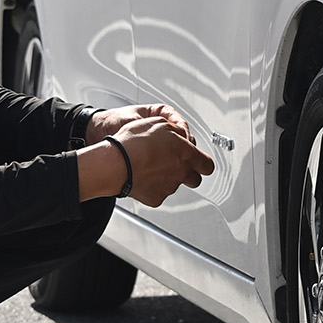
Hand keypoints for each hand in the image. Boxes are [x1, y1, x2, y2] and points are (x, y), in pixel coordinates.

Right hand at [75, 109, 214, 205]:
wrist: (115, 164)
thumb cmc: (134, 143)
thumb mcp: (159, 123)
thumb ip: (176, 131)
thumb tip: (181, 135)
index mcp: (186, 154)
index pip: (207, 164)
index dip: (204, 162)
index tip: (201, 161)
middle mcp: (181, 173)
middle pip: (195, 178)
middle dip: (188, 172)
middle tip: (174, 163)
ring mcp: (169, 187)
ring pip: (175, 184)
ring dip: (167, 177)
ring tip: (150, 166)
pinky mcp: (156, 198)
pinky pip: (159, 192)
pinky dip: (153, 186)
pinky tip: (142, 176)